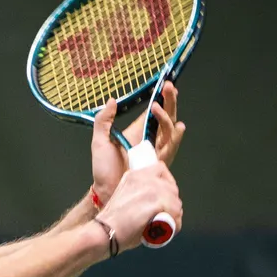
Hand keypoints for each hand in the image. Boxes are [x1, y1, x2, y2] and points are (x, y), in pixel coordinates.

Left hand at [90, 81, 186, 201]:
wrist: (105, 191)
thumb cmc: (103, 169)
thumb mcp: (99, 141)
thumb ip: (103, 121)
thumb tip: (112, 100)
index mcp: (137, 133)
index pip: (152, 113)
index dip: (161, 99)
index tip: (165, 85)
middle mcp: (150, 141)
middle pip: (165, 118)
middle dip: (170, 102)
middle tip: (169, 87)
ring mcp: (155, 152)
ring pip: (169, 131)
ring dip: (166, 117)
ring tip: (158, 106)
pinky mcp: (158, 164)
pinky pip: (170, 149)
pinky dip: (174, 137)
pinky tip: (178, 127)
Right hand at [97, 161, 183, 251]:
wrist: (104, 232)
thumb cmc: (113, 220)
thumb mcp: (124, 194)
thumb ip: (140, 189)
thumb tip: (158, 197)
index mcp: (135, 174)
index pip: (161, 169)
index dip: (166, 183)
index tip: (163, 197)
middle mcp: (145, 177)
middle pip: (173, 189)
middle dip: (171, 204)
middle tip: (161, 217)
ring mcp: (152, 189)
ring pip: (176, 204)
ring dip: (172, 217)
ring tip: (160, 226)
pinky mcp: (157, 203)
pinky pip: (175, 215)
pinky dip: (172, 226)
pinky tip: (161, 231)